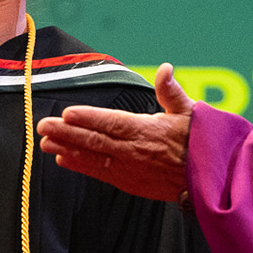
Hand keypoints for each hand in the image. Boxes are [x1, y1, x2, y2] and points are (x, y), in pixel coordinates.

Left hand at [37, 63, 194, 201]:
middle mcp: (135, 151)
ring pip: (93, 157)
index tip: (67, 113)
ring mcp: (130, 169)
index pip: (113, 123)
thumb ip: (171, 91)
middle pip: (96, 140)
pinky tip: (62, 159)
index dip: (89, 118)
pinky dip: (80, 166)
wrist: (209, 181)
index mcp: (149, 131)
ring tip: (45, 142)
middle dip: (67, 133)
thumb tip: (165, 68)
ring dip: (67, 149)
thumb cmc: (198, 142)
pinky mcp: (129, 183)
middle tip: (43, 126)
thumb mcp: (190, 112)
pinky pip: (100, 173)